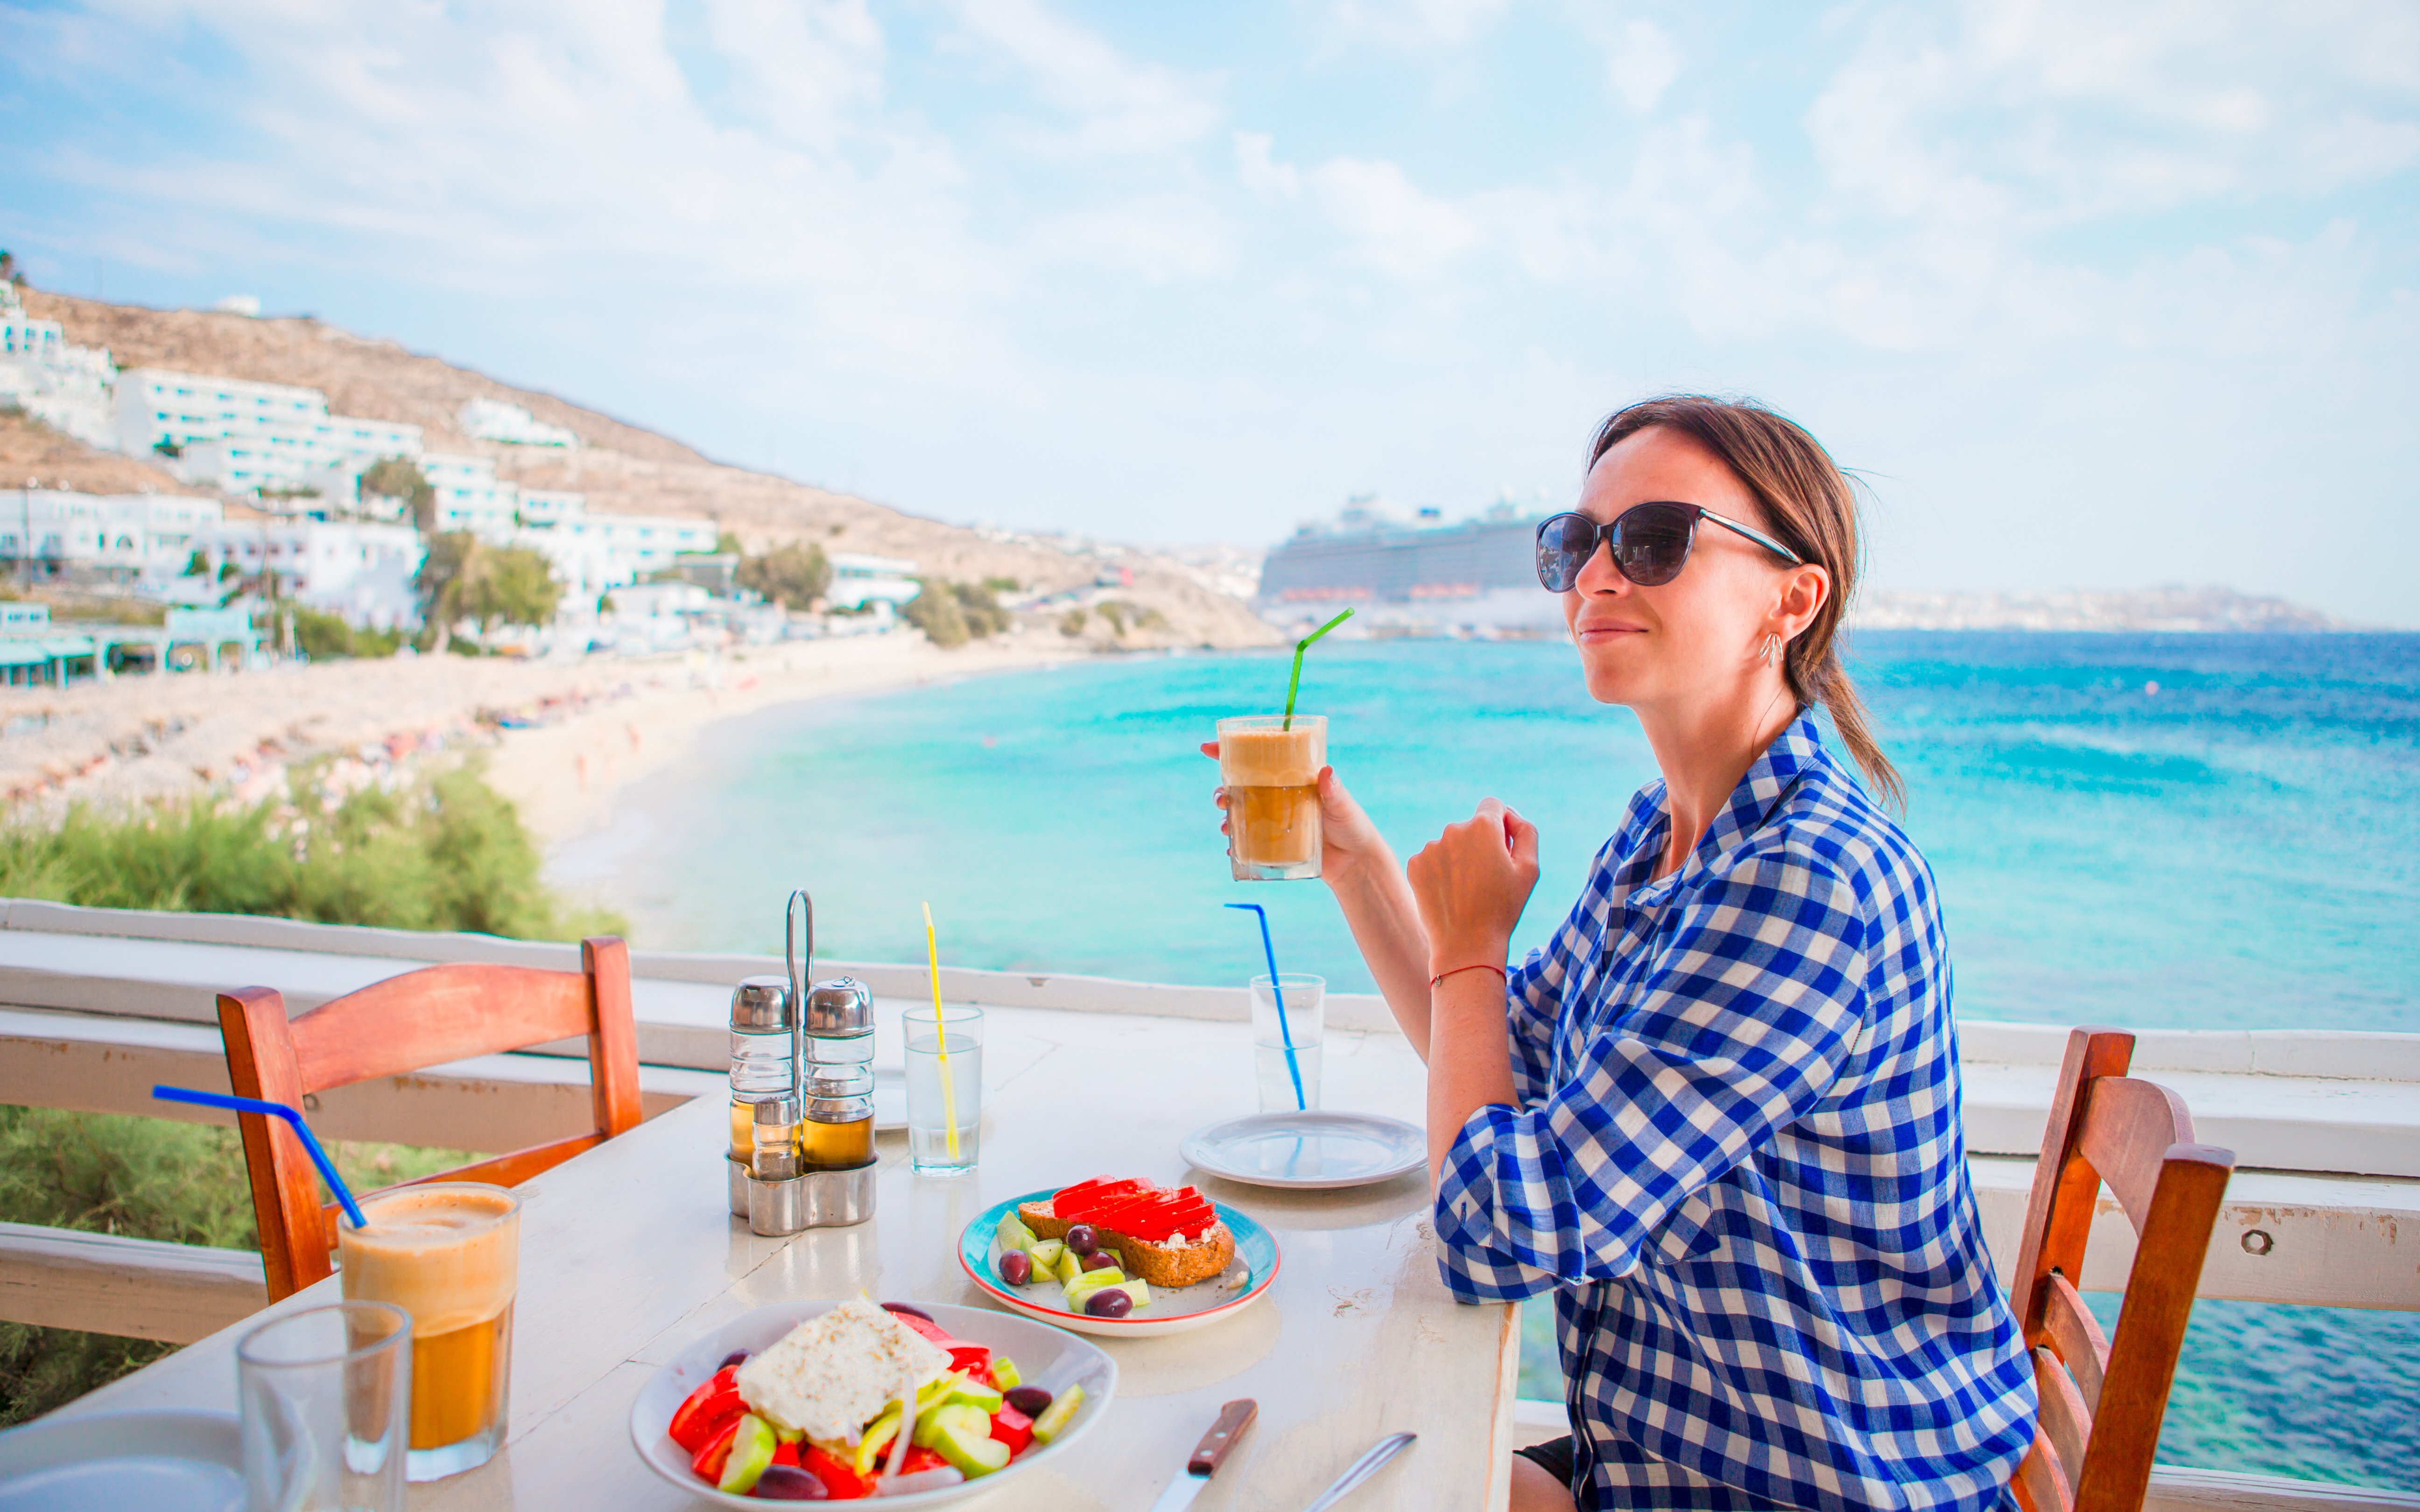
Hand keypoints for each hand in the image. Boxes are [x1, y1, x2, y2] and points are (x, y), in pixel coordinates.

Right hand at [1201, 744, 1390, 887]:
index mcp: (1290, 779)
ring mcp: (1273, 822)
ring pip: (1239, 815)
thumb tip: (1326, 771)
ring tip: (1226, 825)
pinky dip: (1236, 847)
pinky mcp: (1274, 846)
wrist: (1356, 862)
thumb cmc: (1351, 825)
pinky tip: (1233, 850)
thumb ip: (1333, 789)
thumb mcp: (1343, 803)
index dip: (1229, 752)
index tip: (1208, 748)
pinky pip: (1247, 845)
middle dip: (1222, 791)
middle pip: (1239, 788)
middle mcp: (1277, 798)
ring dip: (1226, 818)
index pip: (1257, 760)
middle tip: (1222, 799)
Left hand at [1405, 799, 1539, 979]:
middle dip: (1480, 844)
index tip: (1502, 850)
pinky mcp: (1415, 864)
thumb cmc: (1503, 907)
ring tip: (1467, 891)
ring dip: (1460, 859)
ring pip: (1451, 844)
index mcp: (1484, 827)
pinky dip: (1441, 872)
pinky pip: (1433, 859)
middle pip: (1471, 827)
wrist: (1466, 944)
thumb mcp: (1529, 869)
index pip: (1493, 805)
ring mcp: (1431, 847)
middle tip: (1487, 879)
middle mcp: (1453, 829)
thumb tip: (1509, 815)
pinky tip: (1449, 894)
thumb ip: (1525, 831)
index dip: (1502, 826)